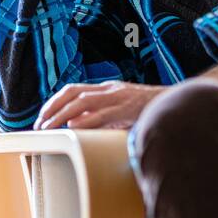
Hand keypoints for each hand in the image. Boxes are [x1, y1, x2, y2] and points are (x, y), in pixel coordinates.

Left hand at [35, 81, 165, 130]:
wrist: (178, 104)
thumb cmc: (150, 112)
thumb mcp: (122, 112)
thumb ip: (102, 116)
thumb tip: (77, 125)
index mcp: (108, 89)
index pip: (74, 90)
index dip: (55, 101)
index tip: (43, 116)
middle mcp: (110, 90)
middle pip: (72, 92)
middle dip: (52, 107)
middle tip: (40, 124)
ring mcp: (118, 97)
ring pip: (82, 102)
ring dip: (62, 115)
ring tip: (49, 128)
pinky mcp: (127, 109)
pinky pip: (101, 114)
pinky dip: (85, 121)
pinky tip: (73, 128)